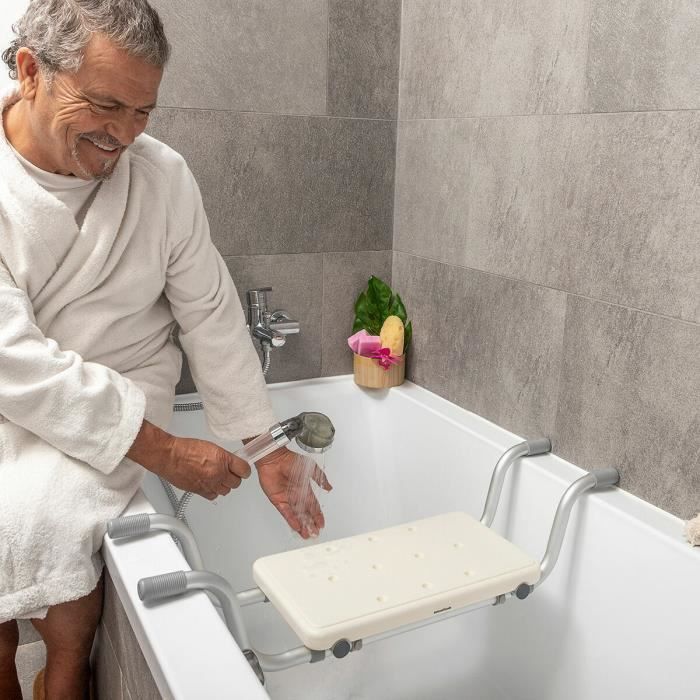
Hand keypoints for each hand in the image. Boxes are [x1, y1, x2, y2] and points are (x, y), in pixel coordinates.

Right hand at [127, 420, 250, 499]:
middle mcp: (218, 473)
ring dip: (224, 486)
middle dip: (235, 478)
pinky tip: (210, 485)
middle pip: (236, 483)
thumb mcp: (211, 447)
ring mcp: (209, 483)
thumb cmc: (185, 449)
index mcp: (223, 459)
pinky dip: (213, 492)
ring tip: (219, 479)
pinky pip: (213, 496)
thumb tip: (231, 463)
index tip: (243, 470)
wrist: (169, 456)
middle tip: (230, 474)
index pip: (244, 470)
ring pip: (226, 491)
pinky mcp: (200, 491)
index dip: (244, 470)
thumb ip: (223, 457)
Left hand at [255, 447, 332, 538]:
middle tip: (314, 534)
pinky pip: (285, 512)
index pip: (313, 505)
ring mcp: (287, 498)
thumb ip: (320, 478)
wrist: (274, 458)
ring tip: (306, 535)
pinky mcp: (277, 500)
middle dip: (310, 524)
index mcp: (305, 488)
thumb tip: (329, 487)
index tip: (321, 524)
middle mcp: (296, 495)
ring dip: (302, 525)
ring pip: (296, 515)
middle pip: (305, 513)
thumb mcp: (310, 468)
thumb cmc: (290, 460)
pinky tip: (296, 527)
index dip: (317, 515)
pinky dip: (291, 520)